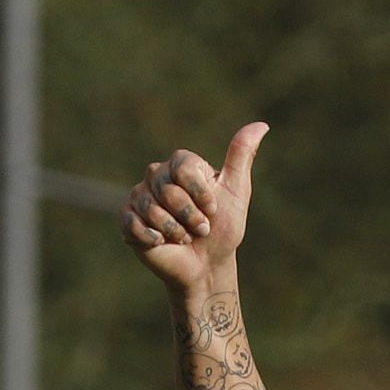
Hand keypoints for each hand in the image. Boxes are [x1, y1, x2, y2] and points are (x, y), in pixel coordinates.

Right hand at [125, 121, 267, 295]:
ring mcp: (140, 196)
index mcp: (182, 165)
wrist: (205, 265)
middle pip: (168, 190)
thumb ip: (241, 156)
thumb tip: (261, 124)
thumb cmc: (222, 228)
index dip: (200, 194)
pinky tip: (161, 243)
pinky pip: (132, 222)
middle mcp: (158, 175)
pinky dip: (152, 237)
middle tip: (200, 229)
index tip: (212, 210)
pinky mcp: (127, 218)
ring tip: (184, 238)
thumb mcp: (236, 191)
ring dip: (174, 230)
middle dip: (189, 216)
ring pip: (152, 208)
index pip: (184, 167)